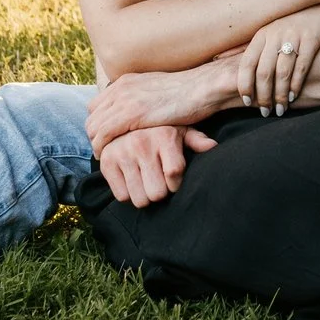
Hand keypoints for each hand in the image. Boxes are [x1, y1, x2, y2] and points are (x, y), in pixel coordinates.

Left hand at [86, 64, 231, 149]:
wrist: (202, 88)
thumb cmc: (188, 94)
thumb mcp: (158, 90)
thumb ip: (144, 98)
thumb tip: (141, 109)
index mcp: (127, 81)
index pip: (97, 103)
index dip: (99, 121)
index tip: (106, 136)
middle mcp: (121, 88)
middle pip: (92, 114)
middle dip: (94, 133)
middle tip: (103, 148)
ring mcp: (125, 100)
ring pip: (94, 125)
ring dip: (95, 142)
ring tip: (104, 155)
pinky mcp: (131, 115)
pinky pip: (104, 134)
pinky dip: (101, 147)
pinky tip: (107, 156)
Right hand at [98, 124, 215, 207]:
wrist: (122, 120)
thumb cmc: (158, 130)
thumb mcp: (179, 129)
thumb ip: (195, 140)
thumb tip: (213, 146)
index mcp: (164, 137)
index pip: (174, 174)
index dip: (176, 184)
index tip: (174, 181)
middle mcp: (142, 144)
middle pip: (157, 193)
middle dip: (160, 192)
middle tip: (158, 183)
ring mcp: (122, 154)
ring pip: (140, 198)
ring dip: (145, 196)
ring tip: (145, 183)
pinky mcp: (107, 163)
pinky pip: (122, 196)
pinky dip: (128, 194)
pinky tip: (131, 181)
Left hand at [237, 7, 319, 114]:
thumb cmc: (292, 21)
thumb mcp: (266, 29)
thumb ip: (243, 45)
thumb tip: (217, 58)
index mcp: (261, 34)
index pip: (247, 63)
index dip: (245, 85)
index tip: (247, 101)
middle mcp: (274, 34)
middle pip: (264, 71)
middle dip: (263, 96)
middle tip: (265, 111)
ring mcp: (293, 36)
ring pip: (282, 72)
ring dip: (280, 94)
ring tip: (280, 109)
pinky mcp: (312, 38)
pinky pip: (302, 66)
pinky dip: (296, 84)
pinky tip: (293, 96)